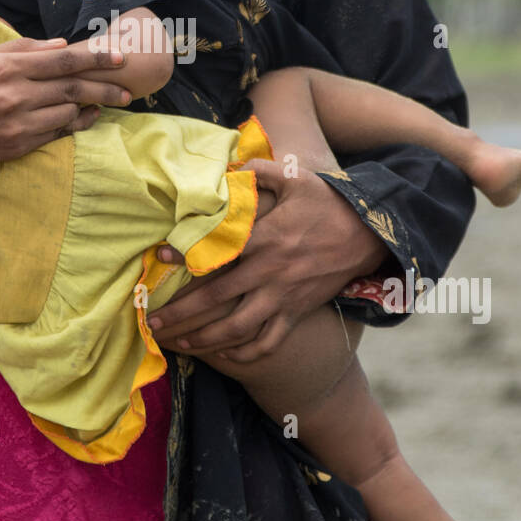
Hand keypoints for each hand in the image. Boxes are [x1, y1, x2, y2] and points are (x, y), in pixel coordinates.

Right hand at [0, 36, 130, 175]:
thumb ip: (23, 49)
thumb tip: (62, 45)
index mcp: (7, 67)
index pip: (63, 60)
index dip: (96, 58)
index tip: (120, 57)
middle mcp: (16, 94)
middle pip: (73, 87)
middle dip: (106, 86)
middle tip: (128, 88)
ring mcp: (18, 123)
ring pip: (68, 111)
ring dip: (91, 105)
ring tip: (108, 100)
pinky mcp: (17, 146)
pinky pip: (57, 133)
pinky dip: (76, 124)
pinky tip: (86, 116)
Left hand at [148, 159, 387, 362]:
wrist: (368, 234)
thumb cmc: (326, 204)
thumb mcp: (294, 178)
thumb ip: (257, 172)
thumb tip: (227, 166)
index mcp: (265, 238)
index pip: (217, 249)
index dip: (185, 255)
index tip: (159, 259)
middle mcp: (270, 272)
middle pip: (216, 298)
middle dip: (180, 313)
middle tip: (152, 322)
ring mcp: (283, 297)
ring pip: (237, 328)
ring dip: (204, 339)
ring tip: (178, 343)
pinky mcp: (296, 313)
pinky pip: (268, 342)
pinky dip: (244, 354)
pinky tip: (224, 354)